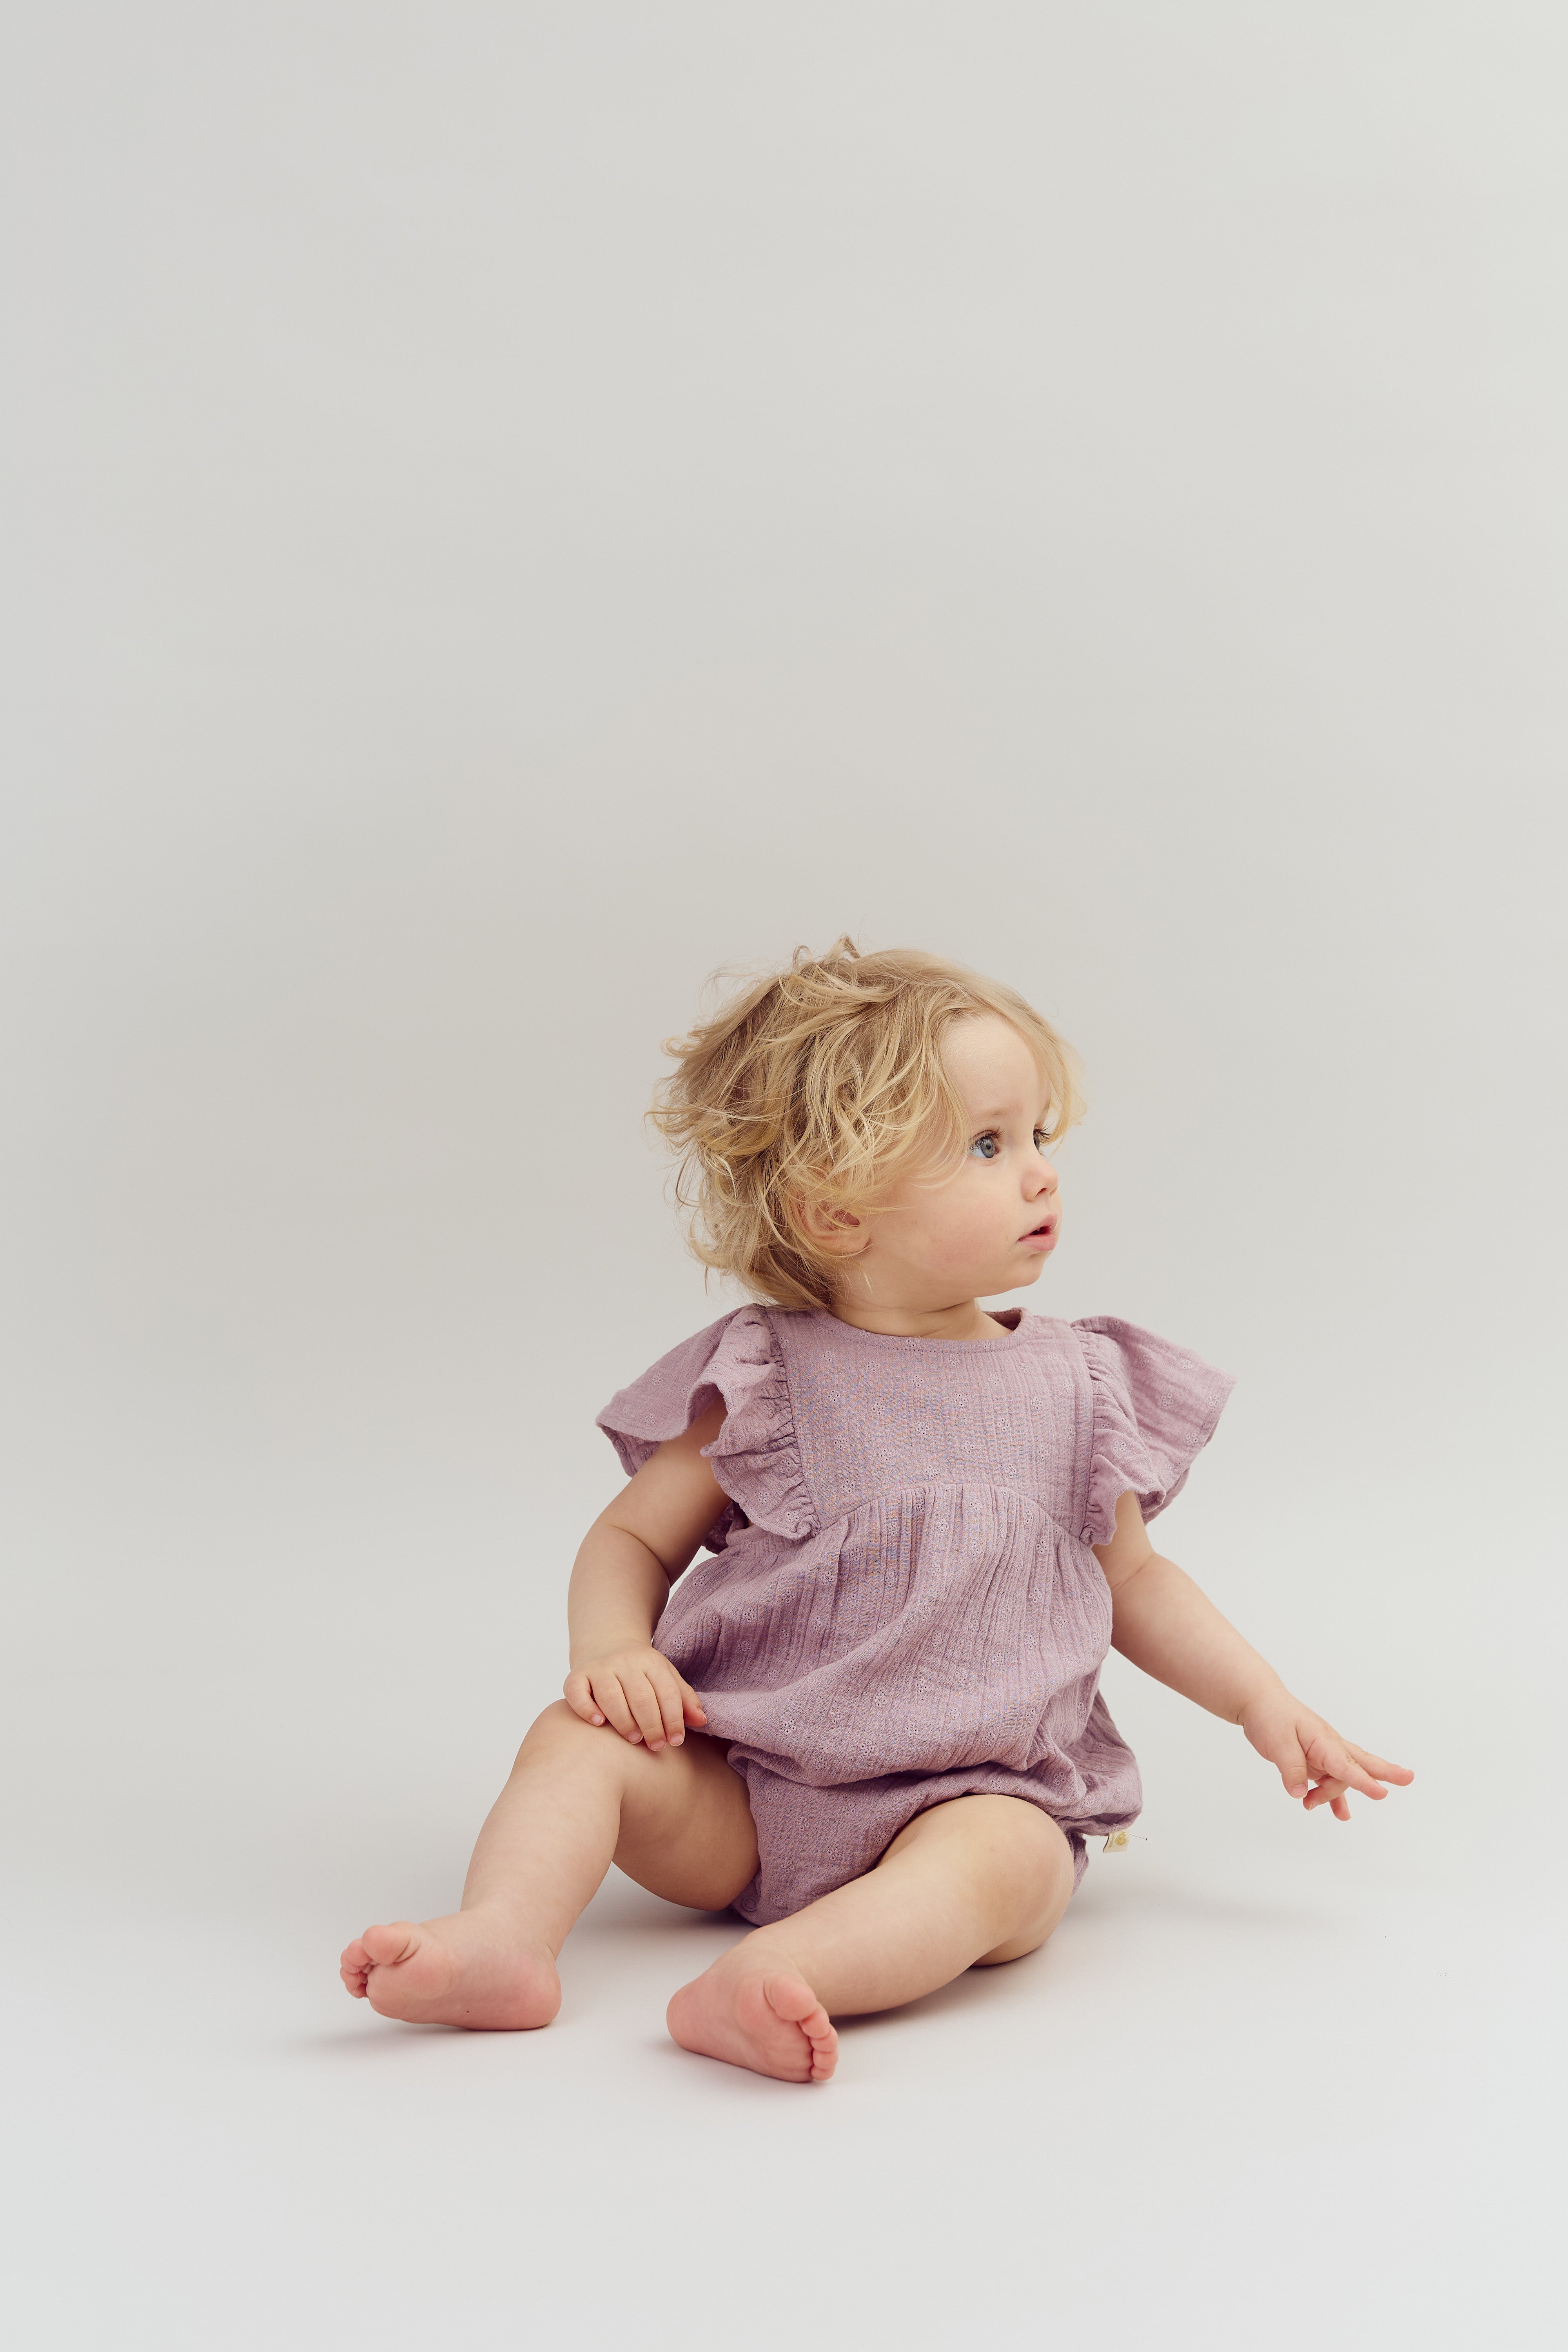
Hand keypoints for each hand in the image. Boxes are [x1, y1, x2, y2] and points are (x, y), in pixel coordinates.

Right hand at [563, 1644, 706, 1750]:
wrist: (606, 1645)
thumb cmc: (642, 1673)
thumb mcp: (665, 1678)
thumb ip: (683, 1699)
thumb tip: (702, 1720)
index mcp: (651, 1662)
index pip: (667, 1692)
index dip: (674, 1719)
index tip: (676, 1741)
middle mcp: (624, 1662)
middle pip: (641, 1697)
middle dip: (652, 1725)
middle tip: (656, 1746)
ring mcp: (599, 1668)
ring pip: (611, 1696)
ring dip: (625, 1722)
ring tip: (634, 1739)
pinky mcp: (575, 1676)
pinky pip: (577, 1693)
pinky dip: (588, 1709)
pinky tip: (599, 1723)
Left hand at [1238, 1683, 1413, 1821]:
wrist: (1259, 1702)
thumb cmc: (1270, 1716)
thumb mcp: (1277, 1743)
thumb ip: (1291, 1768)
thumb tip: (1300, 1794)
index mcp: (1323, 1740)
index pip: (1346, 1765)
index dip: (1364, 1781)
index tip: (1382, 1793)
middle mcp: (1328, 1746)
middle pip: (1361, 1763)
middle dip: (1385, 1773)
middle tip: (1409, 1778)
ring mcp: (1323, 1754)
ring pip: (1341, 1779)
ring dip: (1333, 1796)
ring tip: (1323, 1809)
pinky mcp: (1314, 1760)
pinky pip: (1330, 1781)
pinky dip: (1333, 1798)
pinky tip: (1339, 1814)